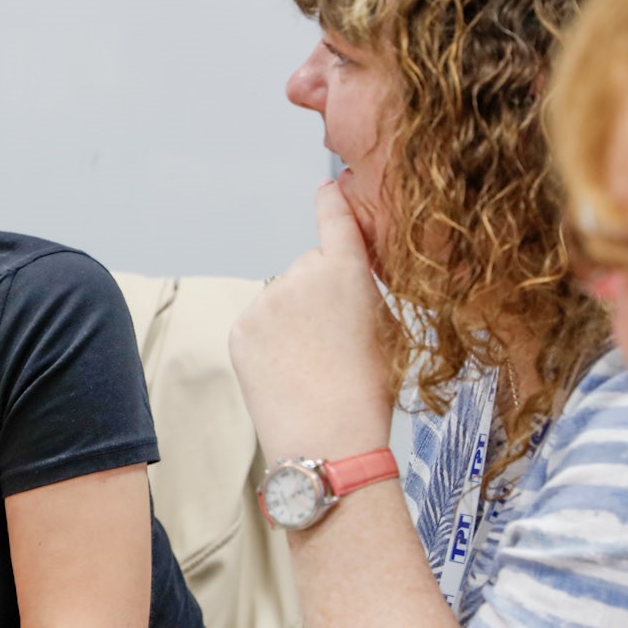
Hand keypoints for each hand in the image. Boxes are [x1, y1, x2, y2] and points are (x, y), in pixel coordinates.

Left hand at [229, 180, 393, 464]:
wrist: (328, 439)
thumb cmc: (368, 391)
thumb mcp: (387, 328)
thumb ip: (362, 288)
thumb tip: (342, 271)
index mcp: (347, 271)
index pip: (335, 221)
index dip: (332, 203)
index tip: (326, 187)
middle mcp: (301, 276)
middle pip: (309, 268)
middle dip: (319, 291)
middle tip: (334, 339)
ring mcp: (265, 302)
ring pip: (282, 297)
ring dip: (292, 317)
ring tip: (310, 361)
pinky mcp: (240, 328)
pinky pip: (259, 321)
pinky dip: (269, 338)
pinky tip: (286, 368)